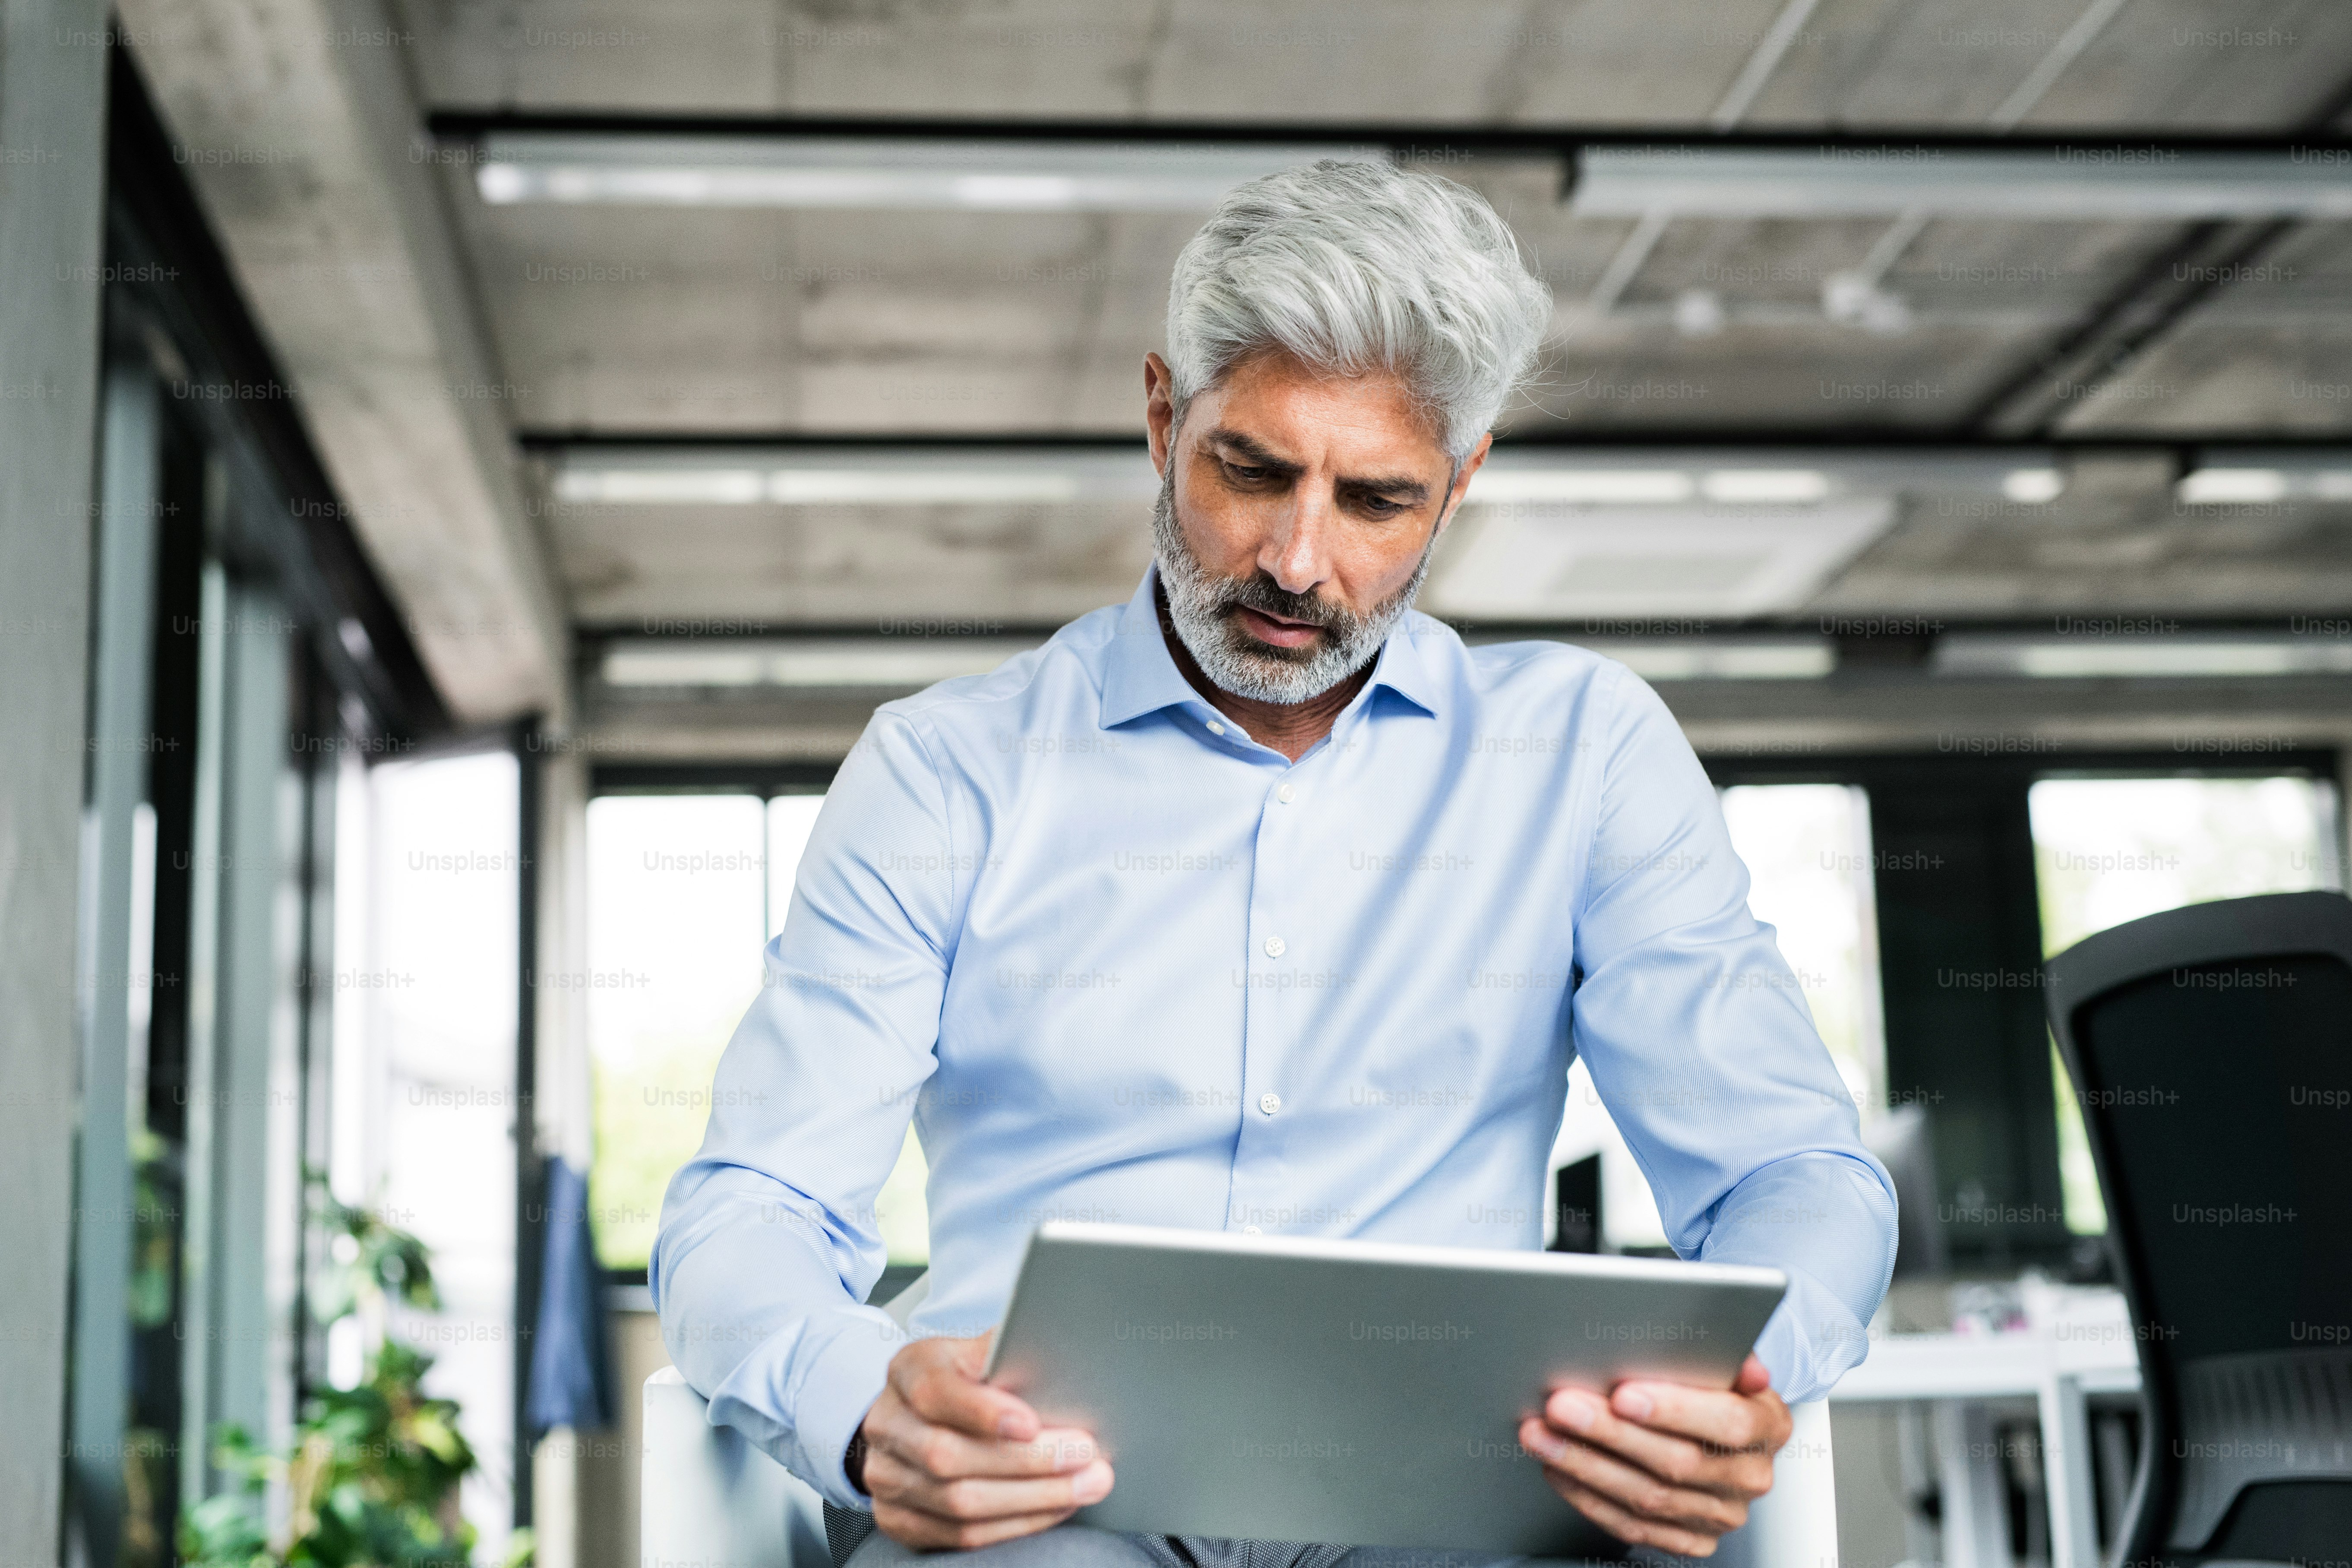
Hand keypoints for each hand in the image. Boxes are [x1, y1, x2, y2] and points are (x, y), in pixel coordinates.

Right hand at [851, 1331, 1114, 1549]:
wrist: (914, 1420)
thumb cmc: (961, 1381)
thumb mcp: (976, 1353)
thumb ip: (1008, 1351)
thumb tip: (1061, 1342)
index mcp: (908, 1370)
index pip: (935, 1391)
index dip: (982, 1411)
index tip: (1032, 1424)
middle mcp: (888, 1424)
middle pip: (948, 1456)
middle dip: (1026, 1462)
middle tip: (1085, 1456)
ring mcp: (885, 1477)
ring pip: (958, 1504)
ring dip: (1032, 1499)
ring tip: (1084, 1486)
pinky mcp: (896, 1519)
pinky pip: (959, 1536)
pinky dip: (1014, 1525)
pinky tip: (1053, 1509)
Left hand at [1517, 1354, 1789, 1557]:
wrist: (1726, 1436)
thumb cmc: (1716, 1386)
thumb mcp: (1728, 1360)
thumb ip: (1719, 1349)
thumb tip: (1719, 1338)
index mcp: (1768, 1426)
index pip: (1727, 1422)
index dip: (1674, 1410)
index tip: (1622, 1394)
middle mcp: (1750, 1476)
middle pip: (1677, 1462)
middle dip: (1611, 1433)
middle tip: (1561, 1407)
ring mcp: (1722, 1514)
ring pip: (1647, 1498)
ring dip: (1586, 1465)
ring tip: (1541, 1435)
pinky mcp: (1692, 1539)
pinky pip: (1634, 1527)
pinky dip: (1589, 1498)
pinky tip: (1558, 1469)